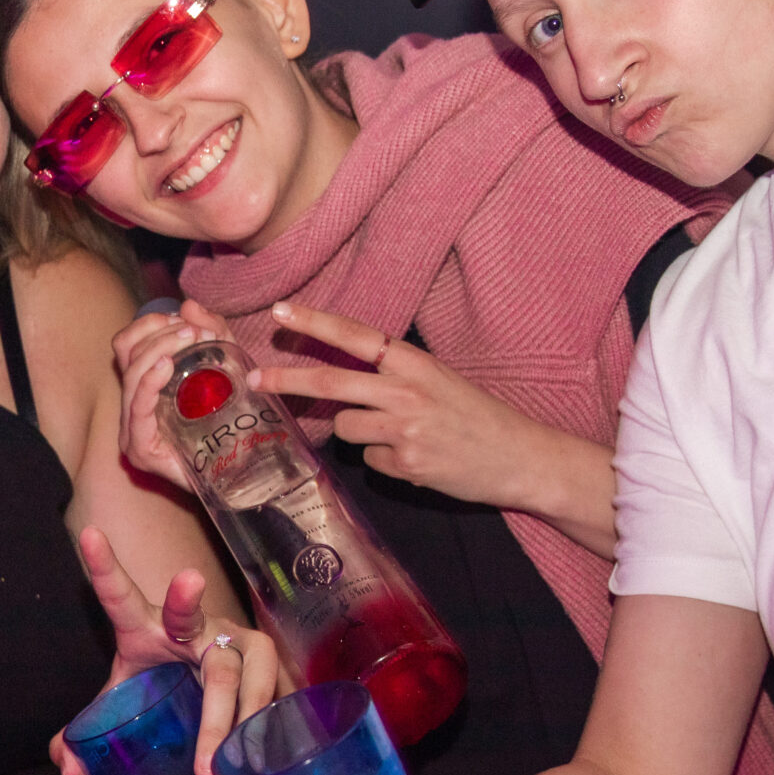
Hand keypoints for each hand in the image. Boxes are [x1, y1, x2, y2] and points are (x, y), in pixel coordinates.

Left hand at [49, 526, 277, 774]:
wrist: (214, 674)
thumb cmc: (162, 678)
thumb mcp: (124, 697)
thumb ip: (91, 730)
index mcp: (146, 626)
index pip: (120, 595)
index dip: (104, 567)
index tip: (89, 534)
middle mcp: (192, 624)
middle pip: (189, 622)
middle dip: (187, 607)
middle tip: (189, 583)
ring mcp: (233, 637)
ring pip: (234, 666)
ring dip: (227, 715)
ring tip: (217, 763)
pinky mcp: (264, 658)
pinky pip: (271, 686)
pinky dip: (263, 720)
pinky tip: (262, 750)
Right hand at [111, 299, 236, 489]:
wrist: (245, 475)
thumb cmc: (232, 420)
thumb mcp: (227, 366)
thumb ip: (212, 333)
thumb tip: (188, 305)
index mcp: (144, 386)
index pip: (127, 343)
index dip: (150, 324)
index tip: (181, 319)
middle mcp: (131, 406)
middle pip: (126, 353)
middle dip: (159, 333)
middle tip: (193, 330)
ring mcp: (132, 429)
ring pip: (131, 375)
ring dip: (159, 350)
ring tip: (189, 339)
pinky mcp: (139, 449)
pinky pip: (137, 408)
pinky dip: (150, 383)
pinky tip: (167, 365)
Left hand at [252, 300, 548, 512]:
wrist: (519, 456)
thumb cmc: (476, 417)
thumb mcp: (438, 380)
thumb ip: (392, 376)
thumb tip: (339, 383)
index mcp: (414, 361)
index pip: (355, 335)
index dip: (315, 322)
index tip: (281, 312)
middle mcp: (406, 389)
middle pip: (330, 380)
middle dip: (287, 379)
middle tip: (254, 379)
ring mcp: (404, 427)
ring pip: (345, 427)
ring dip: (359, 433)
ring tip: (399, 437)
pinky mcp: (406, 462)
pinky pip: (370, 460)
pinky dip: (385, 461)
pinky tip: (416, 459)